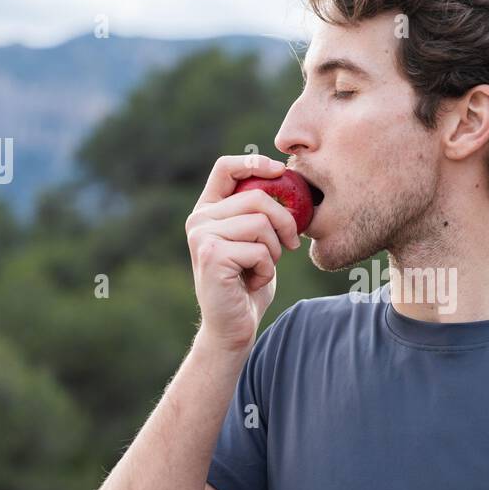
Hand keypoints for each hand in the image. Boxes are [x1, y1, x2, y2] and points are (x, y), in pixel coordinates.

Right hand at [186, 154, 301, 351]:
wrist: (233, 327)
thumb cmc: (248, 283)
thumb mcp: (256, 241)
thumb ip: (260, 214)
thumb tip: (285, 180)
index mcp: (208, 210)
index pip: (225, 167)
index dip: (254, 163)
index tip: (280, 171)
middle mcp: (198, 219)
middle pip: (256, 198)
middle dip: (284, 222)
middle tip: (290, 245)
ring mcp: (201, 237)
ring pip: (260, 224)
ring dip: (274, 251)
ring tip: (261, 268)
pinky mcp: (211, 256)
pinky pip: (259, 250)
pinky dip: (267, 270)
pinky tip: (252, 282)